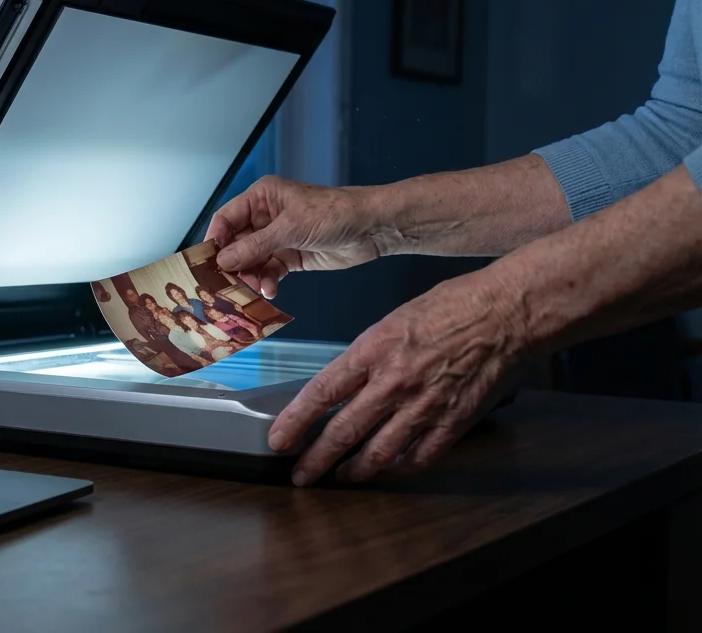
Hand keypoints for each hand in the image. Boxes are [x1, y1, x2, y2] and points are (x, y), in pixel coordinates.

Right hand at [205, 176, 383, 298]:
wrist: (372, 228)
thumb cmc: (334, 214)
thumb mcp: (291, 228)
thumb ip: (255, 245)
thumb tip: (223, 261)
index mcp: (262, 198)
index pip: (226, 219)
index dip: (215, 240)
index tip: (207, 264)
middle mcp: (265, 217)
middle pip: (235, 243)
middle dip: (232, 264)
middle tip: (226, 285)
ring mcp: (277, 238)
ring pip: (250, 261)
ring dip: (250, 276)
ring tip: (253, 289)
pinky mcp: (290, 257)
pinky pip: (268, 271)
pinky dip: (266, 282)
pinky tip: (269, 291)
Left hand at [268, 271, 525, 485]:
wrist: (506, 312)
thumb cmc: (453, 306)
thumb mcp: (392, 321)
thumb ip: (368, 356)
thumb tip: (345, 384)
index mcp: (373, 350)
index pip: (322, 393)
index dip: (296, 421)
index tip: (279, 440)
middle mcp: (393, 382)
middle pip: (343, 431)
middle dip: (316, 459)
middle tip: (301, 474)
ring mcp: (424, 406)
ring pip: (379, 453)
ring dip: (355, 470)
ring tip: (341, 478)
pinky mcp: (454, 422)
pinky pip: (420, 456)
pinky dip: (401, 467)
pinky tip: (390, 469)